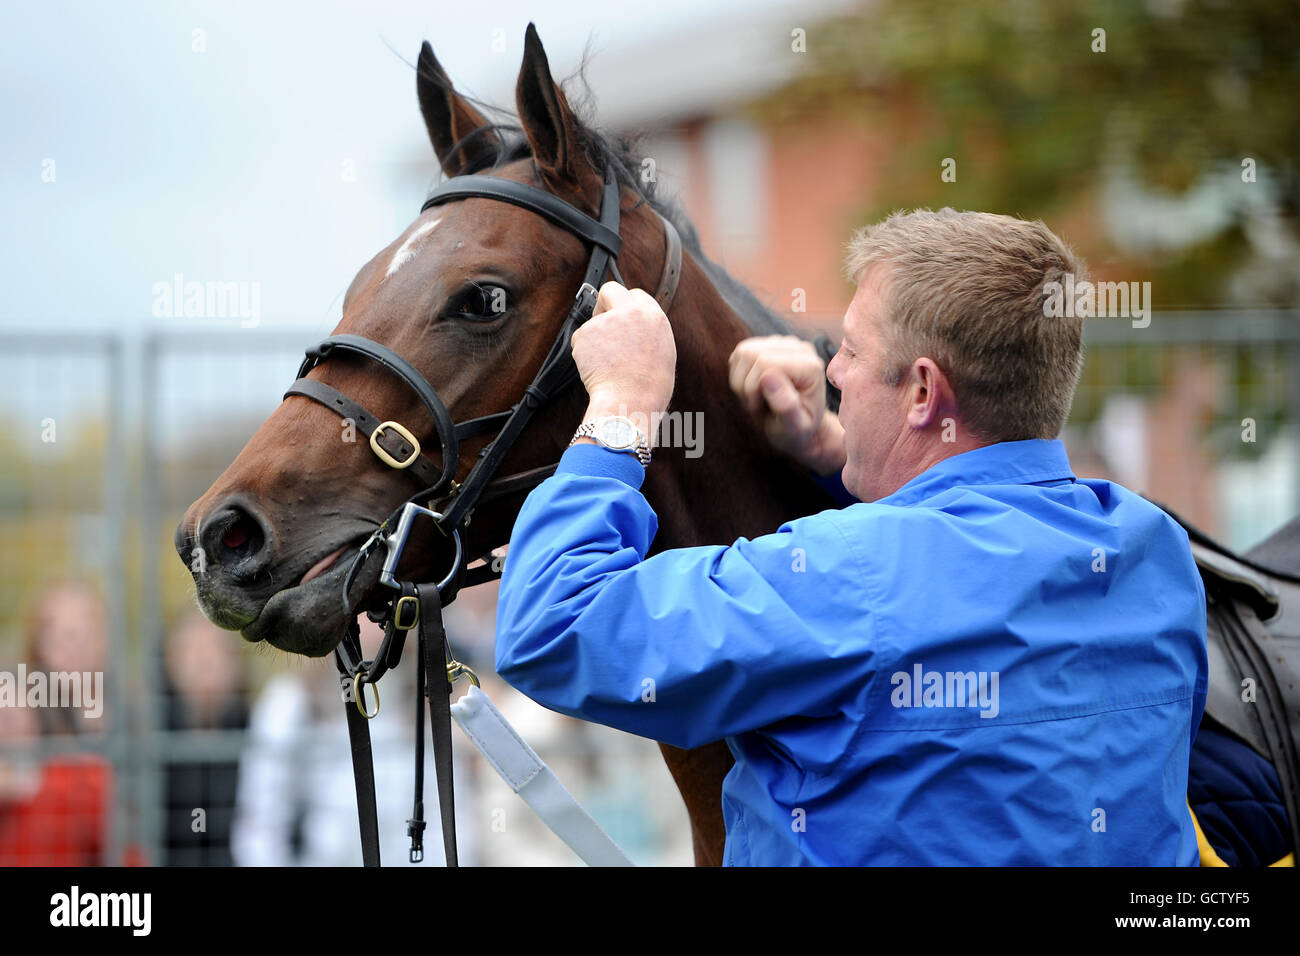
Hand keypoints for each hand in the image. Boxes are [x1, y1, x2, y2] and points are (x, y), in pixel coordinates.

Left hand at [572, 281, 675, 417]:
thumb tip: (633, 328)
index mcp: (653, 316)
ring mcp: (606, 321)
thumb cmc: (649, 389)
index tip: (621, 318)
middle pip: (611, 290)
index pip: (635, 295)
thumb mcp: (662, 352)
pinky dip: (584, 354)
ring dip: (595, 339)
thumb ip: (647, 332)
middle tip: (602, 322)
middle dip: (604, 304)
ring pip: (593, 323)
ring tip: (607, 366)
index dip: (626, 307)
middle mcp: (630, 311)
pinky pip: (580, 340)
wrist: (630, 402)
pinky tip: (597, 370)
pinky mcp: (585, 333)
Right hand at [728, 335, 845, 475]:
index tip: (760, 409)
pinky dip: (739, 375)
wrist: (795, 429)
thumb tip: (768, 376)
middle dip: (745, 385)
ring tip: (756, 398)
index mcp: (811, 366)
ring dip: (740, 381)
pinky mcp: (769, 345)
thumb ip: (785, 405)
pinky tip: (753, 389)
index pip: (763, 362)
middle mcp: (800, 349)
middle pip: (750, 354)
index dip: (752, 388)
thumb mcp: (793, 429)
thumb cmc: (795, 432)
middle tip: (756, 405)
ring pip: (742, 352)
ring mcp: (784, 344)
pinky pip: (740, 353)